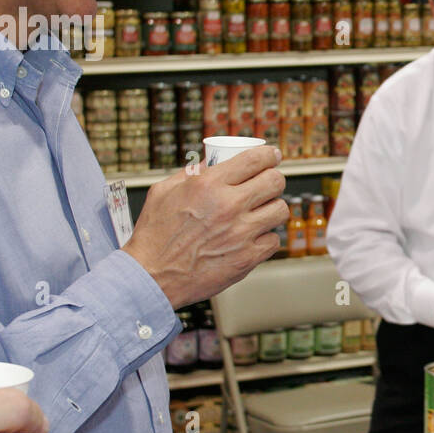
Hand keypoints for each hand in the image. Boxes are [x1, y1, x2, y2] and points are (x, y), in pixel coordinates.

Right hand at [124, 146, 287, 308]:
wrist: (153, 277)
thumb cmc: (155, 237)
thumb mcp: (163, 191)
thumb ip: (190, 173)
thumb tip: (212, 162)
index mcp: (208, 185)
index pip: (255, 160)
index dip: (269, 155)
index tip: (272, 156)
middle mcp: (228, 206)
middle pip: (275, 181)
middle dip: (273, 179)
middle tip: (268, 184)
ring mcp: (241, 233)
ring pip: (280, 210)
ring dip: (272, 208)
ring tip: (260, 212)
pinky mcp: (247, 258)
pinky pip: (274, 241)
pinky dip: (266, 238)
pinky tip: (253, 237)